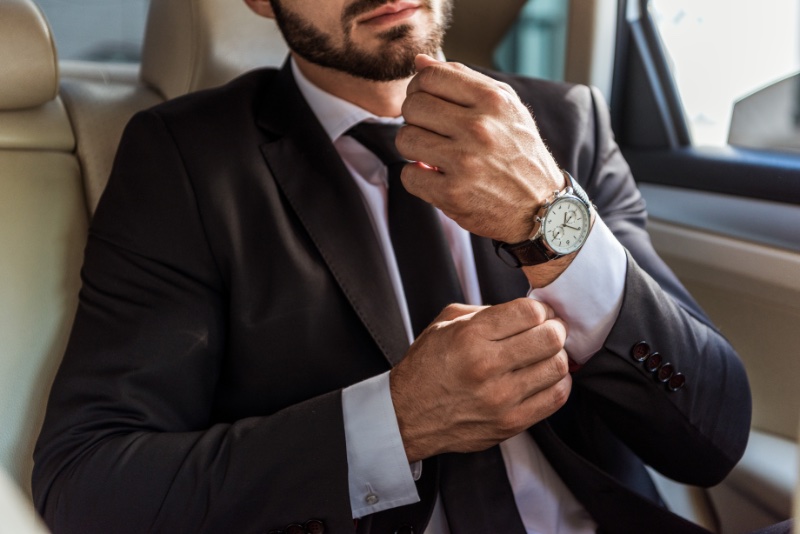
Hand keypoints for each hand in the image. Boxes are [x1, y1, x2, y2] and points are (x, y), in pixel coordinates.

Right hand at [389, 298, 571, 461]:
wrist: (407, 415)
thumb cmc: (427, 368)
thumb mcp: (444, 325)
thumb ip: (484, 312)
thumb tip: (525, 312)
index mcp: (470, 336)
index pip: (529, 312)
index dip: (542, 309)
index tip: (539, 314)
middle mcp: (486, 366)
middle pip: (550, 338)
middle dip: (555, 329)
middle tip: (549, 331)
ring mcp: (501, 398)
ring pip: (558, 367)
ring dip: (557, 356)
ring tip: (545, 356)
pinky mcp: (510, 423)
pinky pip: (556, 397)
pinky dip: (559, 382)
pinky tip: (546, 377)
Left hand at [397, 54, 565, 243]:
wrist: (542, 206)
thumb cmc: (519, 152)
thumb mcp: (506, 108)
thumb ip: (463, 80)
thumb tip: (419, 61)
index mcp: (493, 101)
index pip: (429, 77)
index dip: (418, 88)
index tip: (426, 102)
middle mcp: (479, 129)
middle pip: (412, 107)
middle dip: (414, 119)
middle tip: (430, 131)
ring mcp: (465, 163)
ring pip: (405, 139)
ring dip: (413, 148)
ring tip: (432, 153)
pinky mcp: (453, 194)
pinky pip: (409, 176)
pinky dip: (417, 177)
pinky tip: (435, 177)